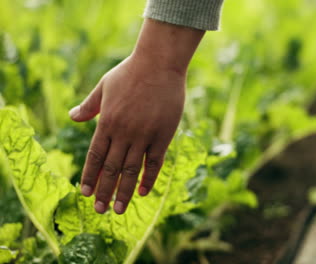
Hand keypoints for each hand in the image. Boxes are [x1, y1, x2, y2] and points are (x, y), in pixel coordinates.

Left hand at [69, 19, 203, 213]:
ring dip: (125, 192)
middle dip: (106, 192)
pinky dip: (149, 178)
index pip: (95, 156)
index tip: (87, 194)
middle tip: (102, 210)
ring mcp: (144, 135)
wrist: (159, 64)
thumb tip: (72, 117)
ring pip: (132, 170)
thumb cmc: (130, 72)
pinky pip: (155, 162)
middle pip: (112, 169)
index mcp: (107, 121)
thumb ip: (89, 105)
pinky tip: (143, 192)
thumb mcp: (104, 86)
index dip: (90, 176)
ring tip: (120, 209)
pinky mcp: (163, 135)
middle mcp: (123, 132)